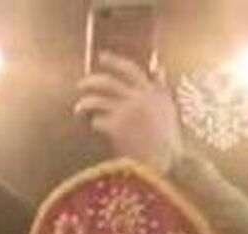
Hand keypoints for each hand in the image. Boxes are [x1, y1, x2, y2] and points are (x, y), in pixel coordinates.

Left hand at [75, 53, 181, 172]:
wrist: (166, 162)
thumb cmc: (168, 140)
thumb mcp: (169, 109)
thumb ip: (160, 88)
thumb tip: (159, 68)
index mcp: (155, 92)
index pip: (132, 70)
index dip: (115, 62)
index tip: (102, 57)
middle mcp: (141, 98)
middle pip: (109, 82)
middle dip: (92, 80)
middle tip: (80, 84)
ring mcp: (127, 111)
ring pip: (98, 100)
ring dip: (85, 103)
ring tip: (79, 108)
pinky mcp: (117, 126)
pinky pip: (98, 121)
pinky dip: (95, 124)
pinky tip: (95, 127)